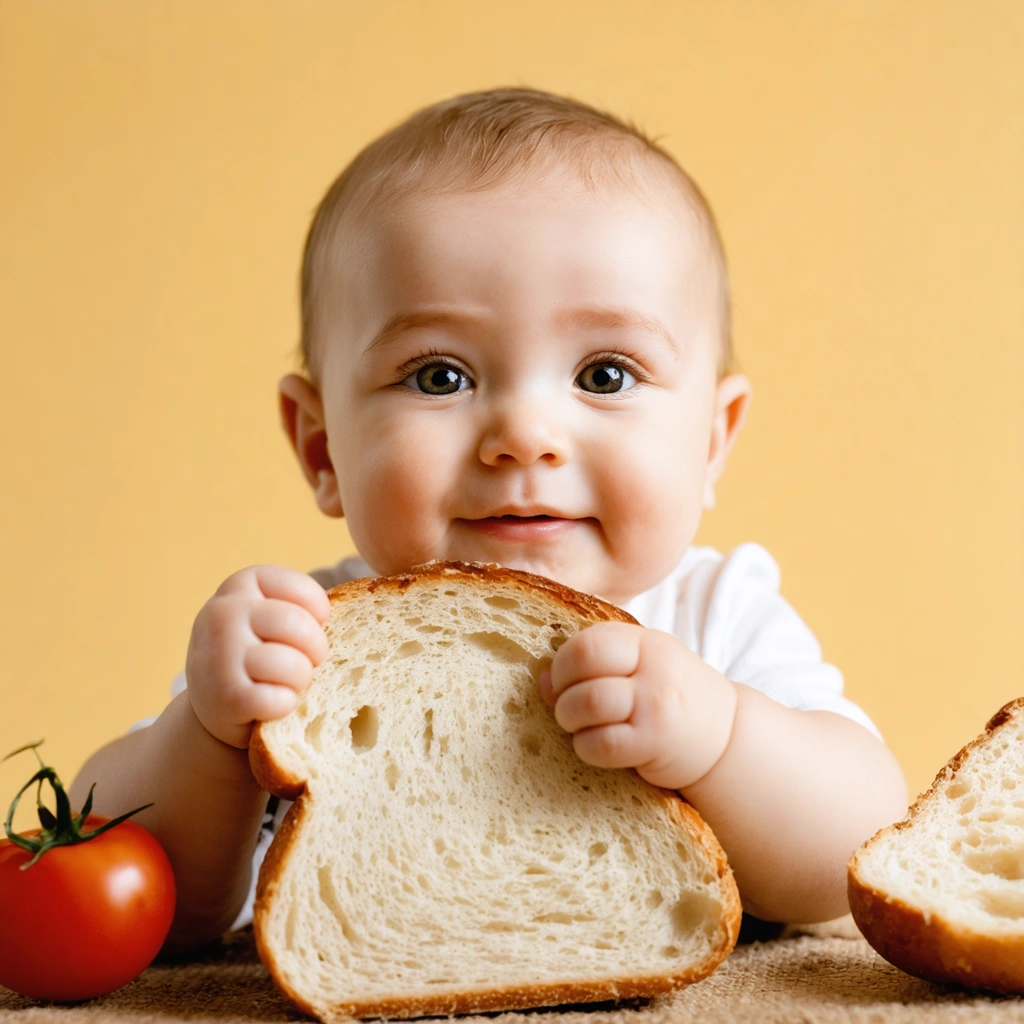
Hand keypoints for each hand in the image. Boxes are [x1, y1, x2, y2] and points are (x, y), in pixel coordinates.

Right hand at [185, 565, 330, 748]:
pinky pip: (279, 700)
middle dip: (317, 651)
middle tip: (309, 664)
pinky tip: (274, 706)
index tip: (315, 628)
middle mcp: (224, 611)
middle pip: (299, 626)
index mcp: (243, 583)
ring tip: (288, 685)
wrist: (215, 704)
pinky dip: (286, 707)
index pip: (304, 591)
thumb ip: (304, 609)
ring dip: (302, 682)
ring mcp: (219, 654)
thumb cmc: (262, 651)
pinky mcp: (224, 697)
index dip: (320, 615)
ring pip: (293, 666)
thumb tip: (363, 613)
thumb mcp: (272, 616)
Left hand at [538, 621, 737, 790]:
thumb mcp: (644, 665)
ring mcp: (655, 704)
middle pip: (581, 666)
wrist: (725, 738)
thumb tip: (541, 677)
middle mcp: (652, 667)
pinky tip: (596, 748)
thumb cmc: (671, 698)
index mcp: (645, 642)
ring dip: (569, 719)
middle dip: (561, 689)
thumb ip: (597, 664)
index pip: (588, 641)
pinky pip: (600, 743)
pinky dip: (586, 748)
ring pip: (586, 704)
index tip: (561, 680)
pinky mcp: (654, 742)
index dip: (563, 662)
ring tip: (577, 726)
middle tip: (565, 705)